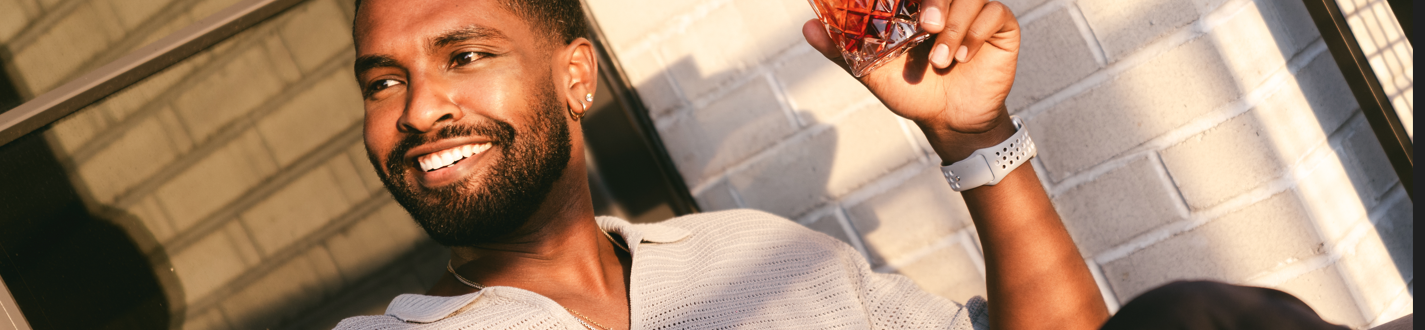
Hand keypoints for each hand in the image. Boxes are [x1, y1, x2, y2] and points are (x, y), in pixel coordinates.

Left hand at [803, 0, 1019, 160]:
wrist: (948, 122)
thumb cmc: (914, 91)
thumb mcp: (873, 72)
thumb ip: (843, 49)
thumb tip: (807, 27)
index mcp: (919, 6)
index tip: (908, 10)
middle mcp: (946, 4)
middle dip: (936, 0)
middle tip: (926, 25)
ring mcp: (974, 12)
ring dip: (954, 27)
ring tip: (942, 61)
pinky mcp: (999, 28)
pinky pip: (994, 13)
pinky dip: (975, 34)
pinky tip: (962, 58)